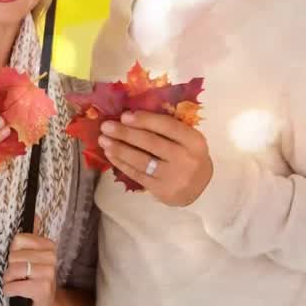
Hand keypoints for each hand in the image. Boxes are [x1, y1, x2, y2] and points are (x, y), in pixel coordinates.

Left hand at [4, 217, 59, 305]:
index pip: (18, 240)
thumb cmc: (36, 279)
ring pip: (13, 270)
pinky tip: (15, 293)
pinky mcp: (42, 288)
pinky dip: (9, 291)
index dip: (13, 252)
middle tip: (18, 277)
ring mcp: (48, 272)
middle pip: (14, 256)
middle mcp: (51, 256)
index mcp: (48, 245)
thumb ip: (32, 238)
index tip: (21, 261)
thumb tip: (35, 215)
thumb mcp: (34, 257)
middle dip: (10, 269)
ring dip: (8, 281)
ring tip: (16, 285)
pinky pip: (14, 286)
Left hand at [98, 110, 213, 205]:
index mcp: (194, 141)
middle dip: (126, 133)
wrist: (201, 189)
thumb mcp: (187, 140)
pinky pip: (137, 174)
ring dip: (119, 149)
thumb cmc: (189, 156)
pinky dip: (122, 163)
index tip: (125, 115)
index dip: (145, 120)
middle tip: (106, 126)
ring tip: (104, 140)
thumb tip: (132, 114)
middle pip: (151, 143)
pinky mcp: (162, 191)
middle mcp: (185, 159)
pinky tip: (111, 154)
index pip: (168, 126)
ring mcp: (173, 177)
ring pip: (141, 160)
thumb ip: (167, 128)